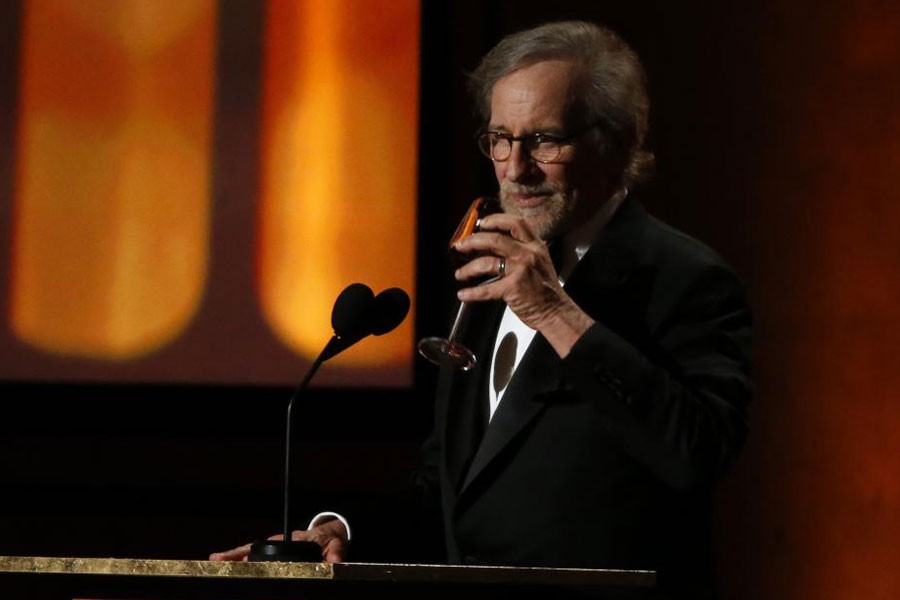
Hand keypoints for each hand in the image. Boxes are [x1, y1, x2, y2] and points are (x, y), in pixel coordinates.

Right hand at [209, 518, 348, 562]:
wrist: (329, 535)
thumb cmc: (328, 539)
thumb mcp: (334, 544)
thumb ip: (335, 552)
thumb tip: (335, 562)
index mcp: (287, 540)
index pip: (263, 546)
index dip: (246, 552)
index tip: (234, 557)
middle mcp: (276, 544)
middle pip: (249, 551)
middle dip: (232, 556)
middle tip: (213, 561)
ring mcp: (274, 552)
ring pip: (249, 557)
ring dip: (233, 562)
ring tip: (214, 568)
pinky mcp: (275, 559)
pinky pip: (256, 563)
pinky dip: (243, 567)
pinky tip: (232, 575)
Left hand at [453, 213, 593, 356]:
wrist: (556, 311)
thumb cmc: (546, 290)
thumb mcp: (540, 262)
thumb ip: (522, 251)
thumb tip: (493, 246)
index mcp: (535, 246)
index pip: (515, 223)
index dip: (495, 220)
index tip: (481, 223)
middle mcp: (528, 254)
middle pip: (494, 239)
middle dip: (473, 241)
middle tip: (461, 246)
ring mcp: (521, 270)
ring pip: (486, 262)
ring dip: (469, 268)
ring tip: (460, 273)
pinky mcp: (513, 288)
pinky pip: (486, 289)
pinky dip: (472, 293)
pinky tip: (464, 294)